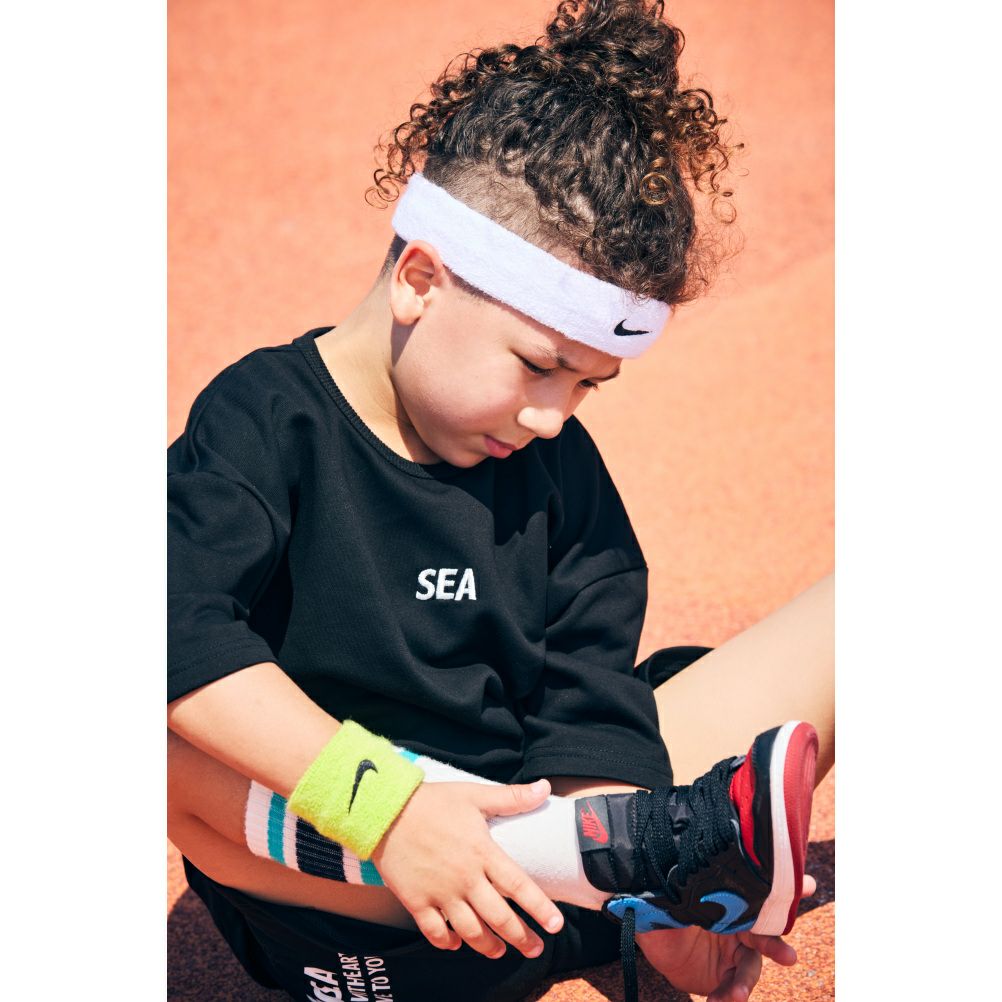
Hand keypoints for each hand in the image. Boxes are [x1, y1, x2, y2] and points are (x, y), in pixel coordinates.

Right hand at [370, 779, 564, 958]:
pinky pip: (435, 932)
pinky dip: (448, 942)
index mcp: (482, 852)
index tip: (556, 925)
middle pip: (499, 917)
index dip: (540, 908)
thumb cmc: (432, 801)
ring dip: (488, 946)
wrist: (386, 810)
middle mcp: (464, 878)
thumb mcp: (474, 794)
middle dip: (521, 937)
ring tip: (500, 952)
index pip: (519, 886)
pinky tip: (457, 944)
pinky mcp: (416, 901)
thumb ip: (511, 797)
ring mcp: (440, 893)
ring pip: (470, 931)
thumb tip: (545, 788)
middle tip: (535, 949)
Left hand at [634, 875, 816, 1001]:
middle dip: (776, 946)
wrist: (655, 940)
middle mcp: (738, 925)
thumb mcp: (667, 901)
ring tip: (737, 996)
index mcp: (729, 899)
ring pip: (748, 968)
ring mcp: (735, 953)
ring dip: (745, 983)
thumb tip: (684, 889)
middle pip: (763, 934)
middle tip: (789, 958)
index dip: (782, 893)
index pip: (756, 895)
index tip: (810, 887)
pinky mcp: (726, 977)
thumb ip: (678, 895)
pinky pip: (732, 989)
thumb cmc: (663, 909)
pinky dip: (728, 997)